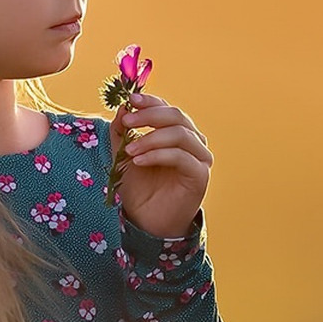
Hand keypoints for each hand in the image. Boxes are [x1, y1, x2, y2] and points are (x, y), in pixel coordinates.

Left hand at [115, 92, 212, 239]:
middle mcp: (193, 142)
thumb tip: (122, 107)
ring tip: (130, 150)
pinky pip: (181, 156)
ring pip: (180, 134)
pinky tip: (139, 161)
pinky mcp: (200, 175)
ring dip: (151, 138)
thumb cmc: (139, 188)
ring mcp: (200, 158)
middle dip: (149, 116)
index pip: (167, 108)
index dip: (150, 101)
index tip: (130, 100)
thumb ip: (122, 131)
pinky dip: (158, 155)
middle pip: (176, 116)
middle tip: (127, 121)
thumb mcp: (123, 155)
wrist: (147, 221)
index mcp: (177, 133)